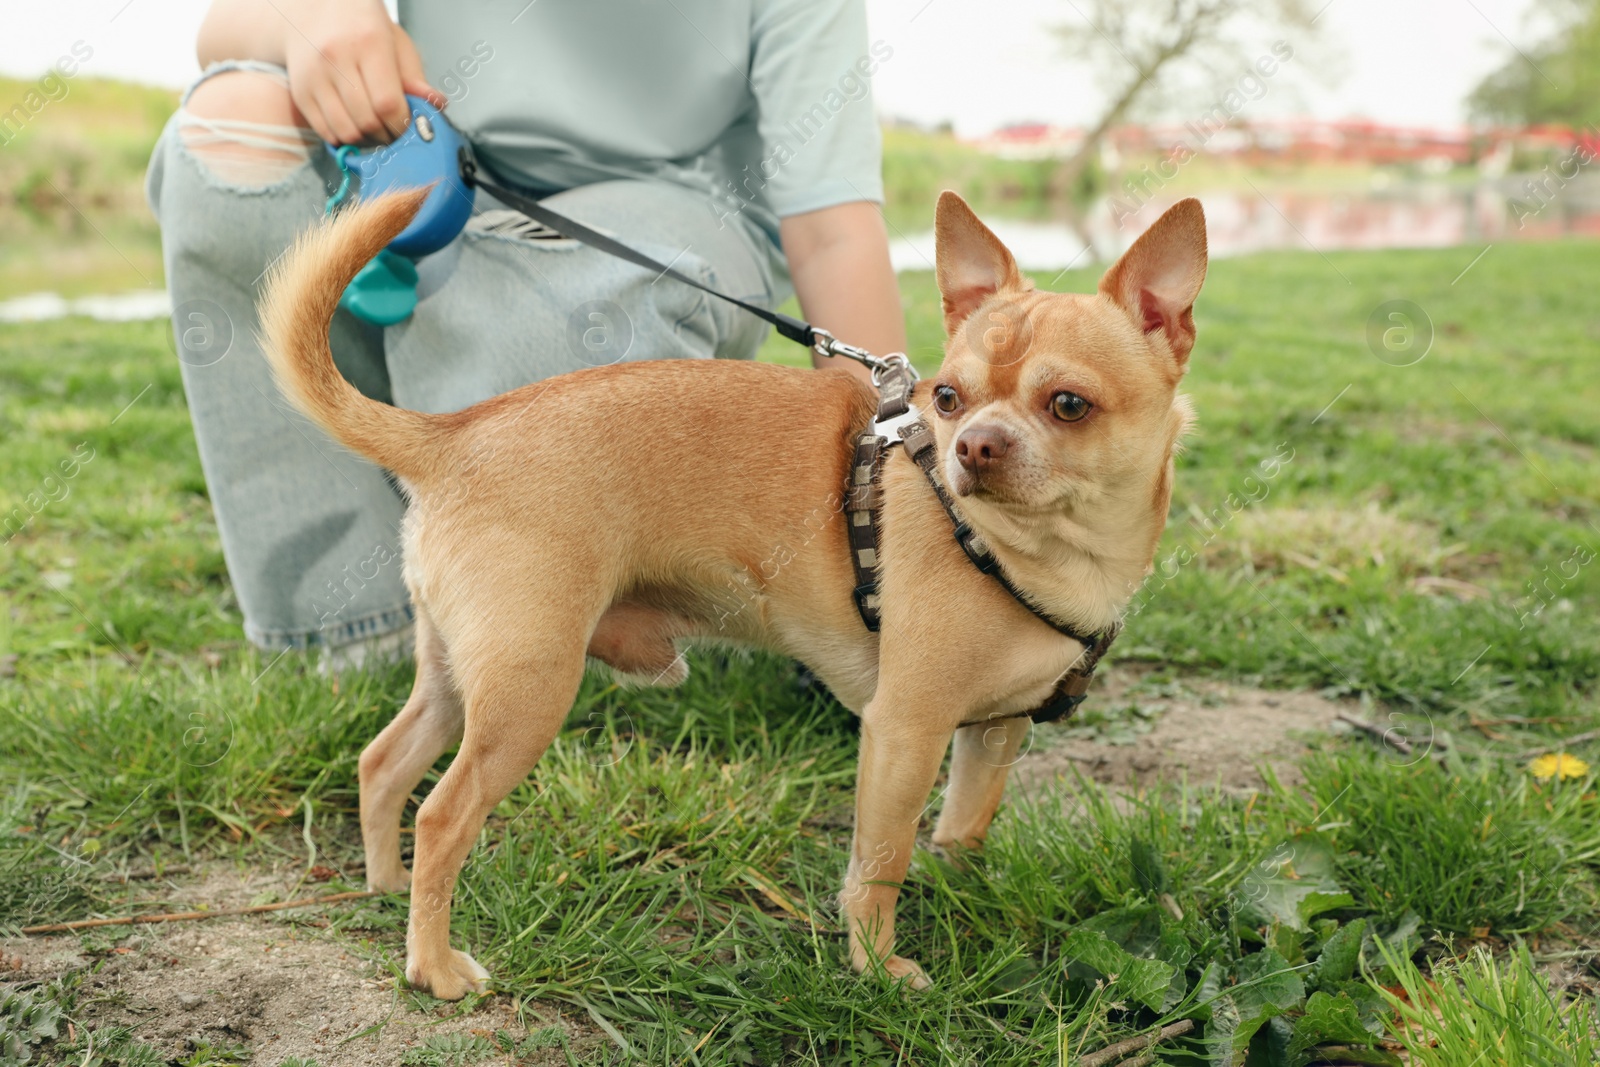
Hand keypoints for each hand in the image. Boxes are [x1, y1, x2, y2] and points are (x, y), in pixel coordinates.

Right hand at [280, 0, 443, 144]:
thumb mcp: (395, 43)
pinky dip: (344, 138)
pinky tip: (355, 126)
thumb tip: (436, 104)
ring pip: (345, 131)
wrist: (314, 13)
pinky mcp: (300, 92)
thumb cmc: (362, 29)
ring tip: (375, 130)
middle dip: (387, 136)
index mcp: (367, 44)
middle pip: (367, 121)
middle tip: (394, 133)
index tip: (409, 128)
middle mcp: (336, 59)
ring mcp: (314, 77)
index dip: (402, 125)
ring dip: (366, 141)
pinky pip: (325, 132)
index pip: (387, 103)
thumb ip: (415, 77)